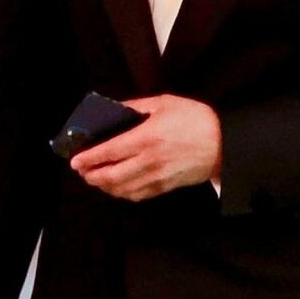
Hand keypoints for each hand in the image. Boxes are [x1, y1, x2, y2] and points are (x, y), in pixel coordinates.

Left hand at [70, 94, 220, 199]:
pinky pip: (139, 195)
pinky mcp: (166, 186)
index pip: (109, 151)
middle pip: (112, 175)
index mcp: (146, 138)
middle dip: (92, 175)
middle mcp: (148, 161)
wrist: (224, 144)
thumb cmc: (196, 119)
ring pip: (123, 189)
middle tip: (82, 171)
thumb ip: (137, 106)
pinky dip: (123, 193)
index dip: (89, 158)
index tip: (75, 160)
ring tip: (96, 180)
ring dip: (105, 186)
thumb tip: (116, 109)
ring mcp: (157, 177)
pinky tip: (118, 188)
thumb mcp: (165, 103)